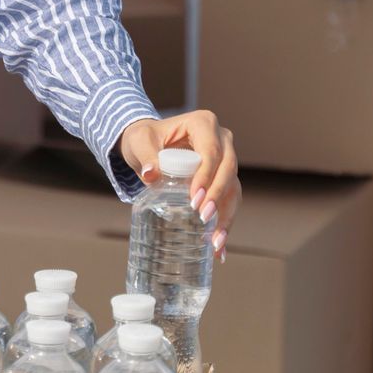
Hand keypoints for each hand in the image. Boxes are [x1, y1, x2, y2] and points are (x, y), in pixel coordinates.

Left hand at [118, 111, 239, 261]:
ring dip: (227, 216)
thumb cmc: (143, 139)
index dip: (206, 176)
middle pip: (228, 170)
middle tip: (204, 219)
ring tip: (215, 243)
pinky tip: (219, 248)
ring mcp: (225, 159)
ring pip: (233, 188)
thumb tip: (151, 174)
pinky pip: (229, 200)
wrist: (148, 145)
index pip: (211, 152)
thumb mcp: (139, 142)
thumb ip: (145, 155)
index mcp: (204, 124)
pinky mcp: (223, 178)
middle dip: (218, 197)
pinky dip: (225, 223)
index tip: (195, 200)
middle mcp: (221, 139)